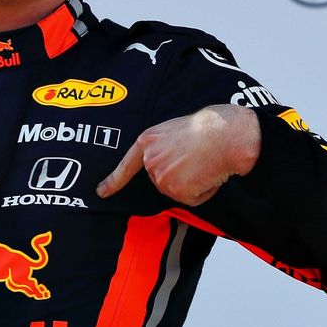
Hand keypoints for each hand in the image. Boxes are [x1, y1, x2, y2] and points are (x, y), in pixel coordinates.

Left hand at [96, 104, 260, 205]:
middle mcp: (150, 160)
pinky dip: (205, 191)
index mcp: (147, 142)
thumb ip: (162, 147)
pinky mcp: (176, 190)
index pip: (127, 166)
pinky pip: (193, 199)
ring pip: (178, 191)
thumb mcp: (174, 131)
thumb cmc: (208, 127)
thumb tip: (167, 164)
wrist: (225, 133)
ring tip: (206, 163)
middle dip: (181, 175)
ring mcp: (161, 176)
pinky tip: (210, 173)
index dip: (114, 181)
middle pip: (162, 180)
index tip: (101, 192)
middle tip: (198, 158)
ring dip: (195, 183)